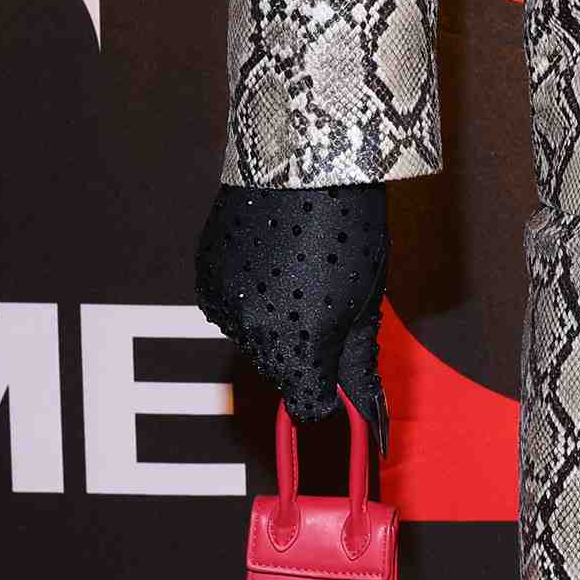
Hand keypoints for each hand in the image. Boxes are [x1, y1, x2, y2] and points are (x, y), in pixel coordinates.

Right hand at [192, 179, 389, 430]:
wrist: (308, 162)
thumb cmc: (349, 229)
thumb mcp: (366, 303)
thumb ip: (361, 365)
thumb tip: (373, 416)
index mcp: (299, 349)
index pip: (308, 405)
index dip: (328, 389)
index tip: (338, 366)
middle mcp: (254, 336)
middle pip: (281, 371)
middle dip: (304, 349)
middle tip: (326, 297)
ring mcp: (224, 305)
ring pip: (254, 339)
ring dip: (274, 321)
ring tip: (297, 269)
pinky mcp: (206, 276)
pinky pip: (229, 307)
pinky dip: (248, 296)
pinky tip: (270, 259)